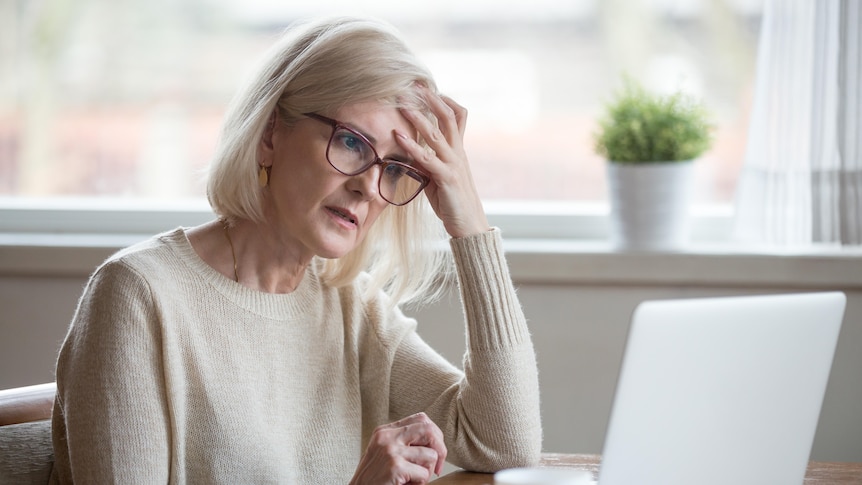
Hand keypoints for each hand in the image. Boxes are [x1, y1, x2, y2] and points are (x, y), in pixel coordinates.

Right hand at [350, 412, 447, 484]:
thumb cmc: (375, 479)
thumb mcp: (385, 453)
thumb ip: (404, 443)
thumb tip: (436, 441)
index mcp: (385, 431)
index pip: (421, 419)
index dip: (435, 435)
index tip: (434, 452)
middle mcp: (387, 437)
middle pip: (429, 429)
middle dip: (441, 449)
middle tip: (438, 467)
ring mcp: (390, 450)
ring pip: (431, 455)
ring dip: (428, 472)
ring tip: (413, 479)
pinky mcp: (395, 467)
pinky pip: (424, 474)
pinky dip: (420, 484)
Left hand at [396, 87, 489, 238]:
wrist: (469, 225)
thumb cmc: (452, 202)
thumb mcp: (438, 177)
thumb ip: (427, 162)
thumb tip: (410, 152)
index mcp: (458, 151)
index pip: (458, 117)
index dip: (445, 101)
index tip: (430, 89)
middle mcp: (458, 153)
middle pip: (448, 117)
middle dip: (431, 100)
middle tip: (415, 85)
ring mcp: (454, 164)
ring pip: (436, 133)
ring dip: (418, 117)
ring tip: (402, 104)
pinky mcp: (447, 178)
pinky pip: (427, 158)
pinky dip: (411, 145)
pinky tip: (398, 136)